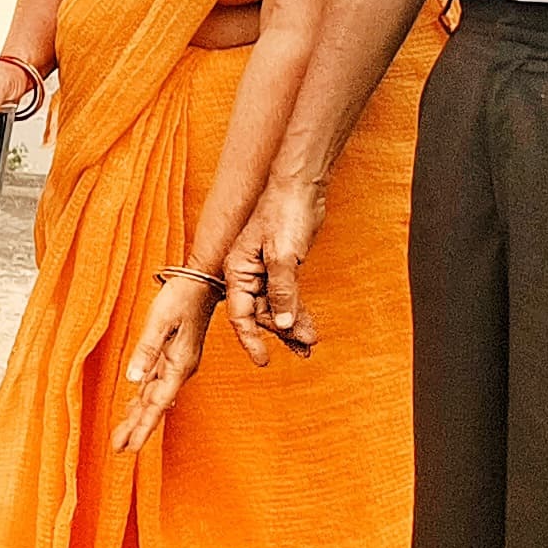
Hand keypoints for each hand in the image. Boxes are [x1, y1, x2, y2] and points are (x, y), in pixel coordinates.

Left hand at [113, 274, 218, 450]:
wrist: (202, 284)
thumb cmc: (181, 298)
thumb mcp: (160, 321)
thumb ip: (147, 349)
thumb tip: (132, 378)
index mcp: (179, 365)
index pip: (157, 403)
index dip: (143, 425)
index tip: (131, 446)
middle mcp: (179, 370)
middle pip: (155, 406)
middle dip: (138, 428)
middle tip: (120, 448)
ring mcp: (177, 365)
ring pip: (154, 397)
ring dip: (139, 417)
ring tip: (123, 438)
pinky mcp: (172, 358)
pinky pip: (155, 385)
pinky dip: (143, 400)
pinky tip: (134, 410)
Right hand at [227, 179, 325, 362]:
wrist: (300, 187)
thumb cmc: (284, 214)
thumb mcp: (283, 256)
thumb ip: (283, 291)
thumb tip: (282, 324)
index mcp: (237, 271)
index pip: (240, 314)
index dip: (250, 339)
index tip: (263, 360)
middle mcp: (247, 274)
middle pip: (260, 314)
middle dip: (280, 334)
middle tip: (304, 350)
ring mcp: (265, 272)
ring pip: (276, 307)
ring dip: (292, 325)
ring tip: (310, 343)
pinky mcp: (283, 267)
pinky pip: (287, 297)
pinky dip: (297, 312)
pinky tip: (307, 326)